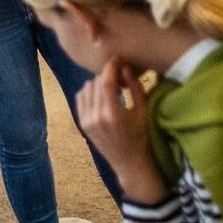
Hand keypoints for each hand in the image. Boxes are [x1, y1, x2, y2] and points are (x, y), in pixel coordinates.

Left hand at [75, 61, 166, 203]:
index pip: (106, 82)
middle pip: (96, 83)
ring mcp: (87, 121)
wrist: (128, 162)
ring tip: (111, 87)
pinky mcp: (82, 124)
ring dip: (98, 83)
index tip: (116, 60)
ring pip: (87, 89)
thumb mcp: (142, 111)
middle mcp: (96, 117)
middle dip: (107, 76)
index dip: (110, 67)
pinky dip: (89, 92)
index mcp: (113, 115)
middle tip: (118, 75)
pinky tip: (101, 95)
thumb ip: (135, 88)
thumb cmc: (140, 136)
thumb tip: (125, 68)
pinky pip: (80, 98)